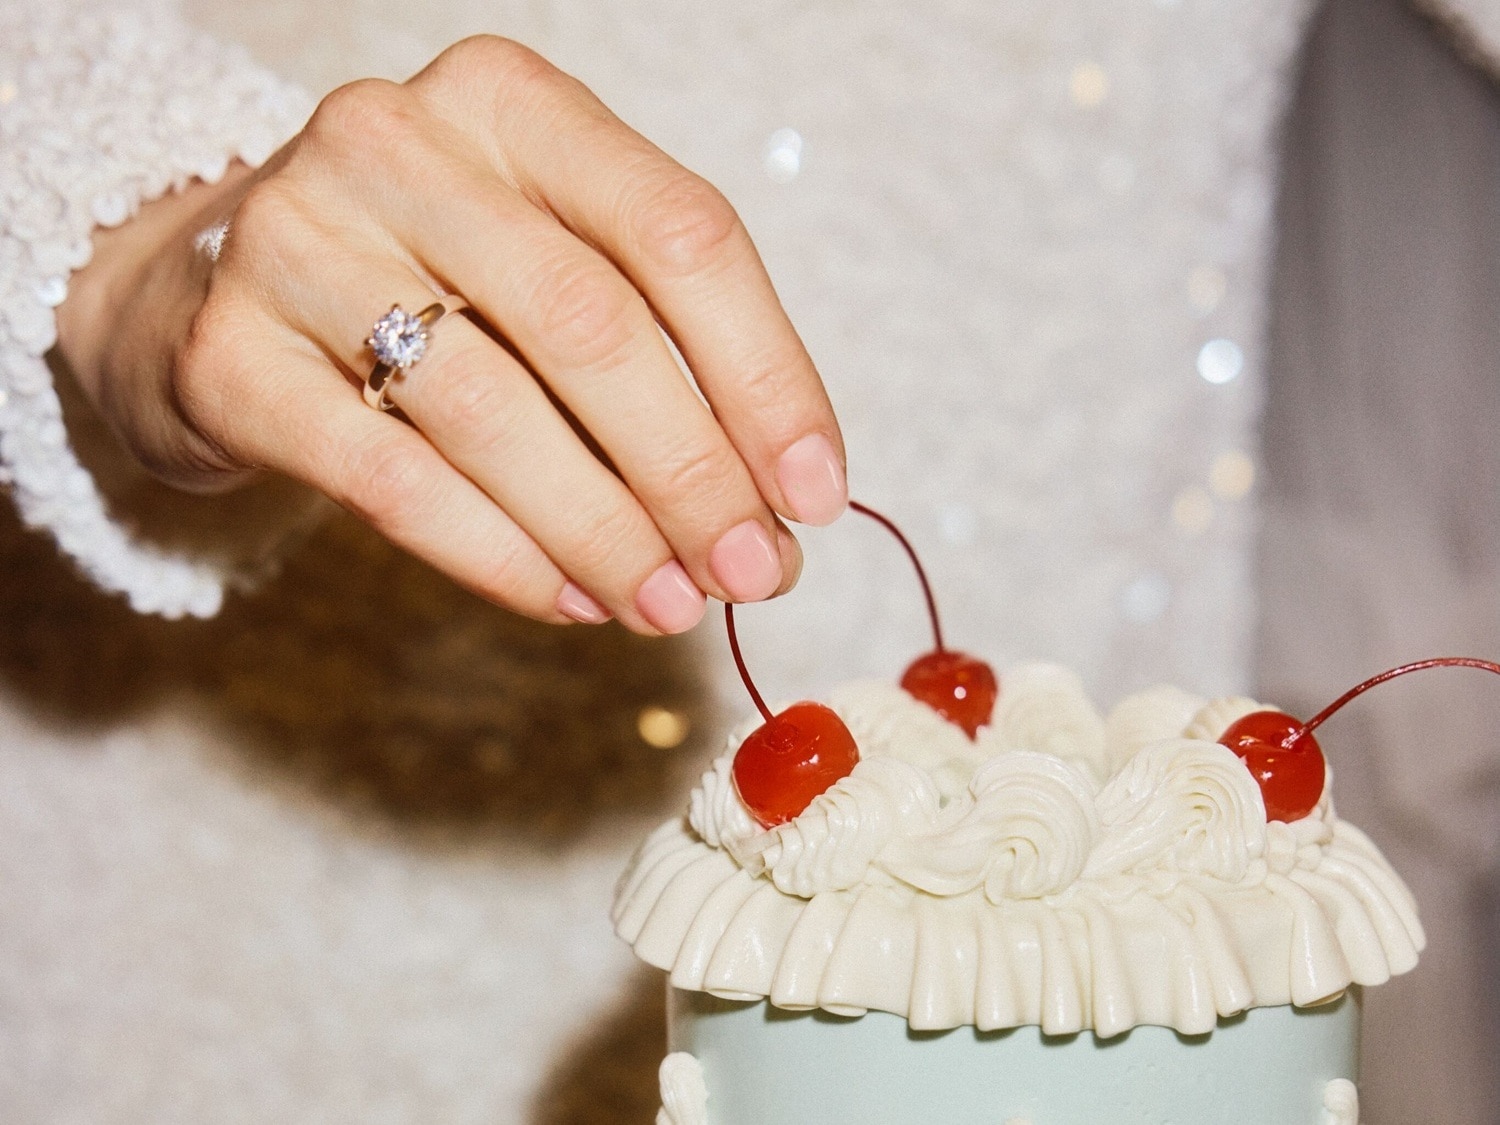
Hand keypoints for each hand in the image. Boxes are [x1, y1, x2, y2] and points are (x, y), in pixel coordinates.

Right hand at [56, 36, 846, 633]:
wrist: (205, 291)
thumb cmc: (425, 282)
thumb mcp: (546, 262)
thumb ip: (658, 349)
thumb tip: (776, 501)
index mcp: (511, 102)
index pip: (680, 232)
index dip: (767, 374)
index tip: (815, 491)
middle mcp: (397, 143)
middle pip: (591, 325)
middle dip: (694, 471)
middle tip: (755, 571)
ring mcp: (296, 241)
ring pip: (495, 411)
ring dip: (607, 531)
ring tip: (671, 603)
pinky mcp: (230, 358)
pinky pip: (394, 482)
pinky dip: (501, 556)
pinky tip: (571, 600)